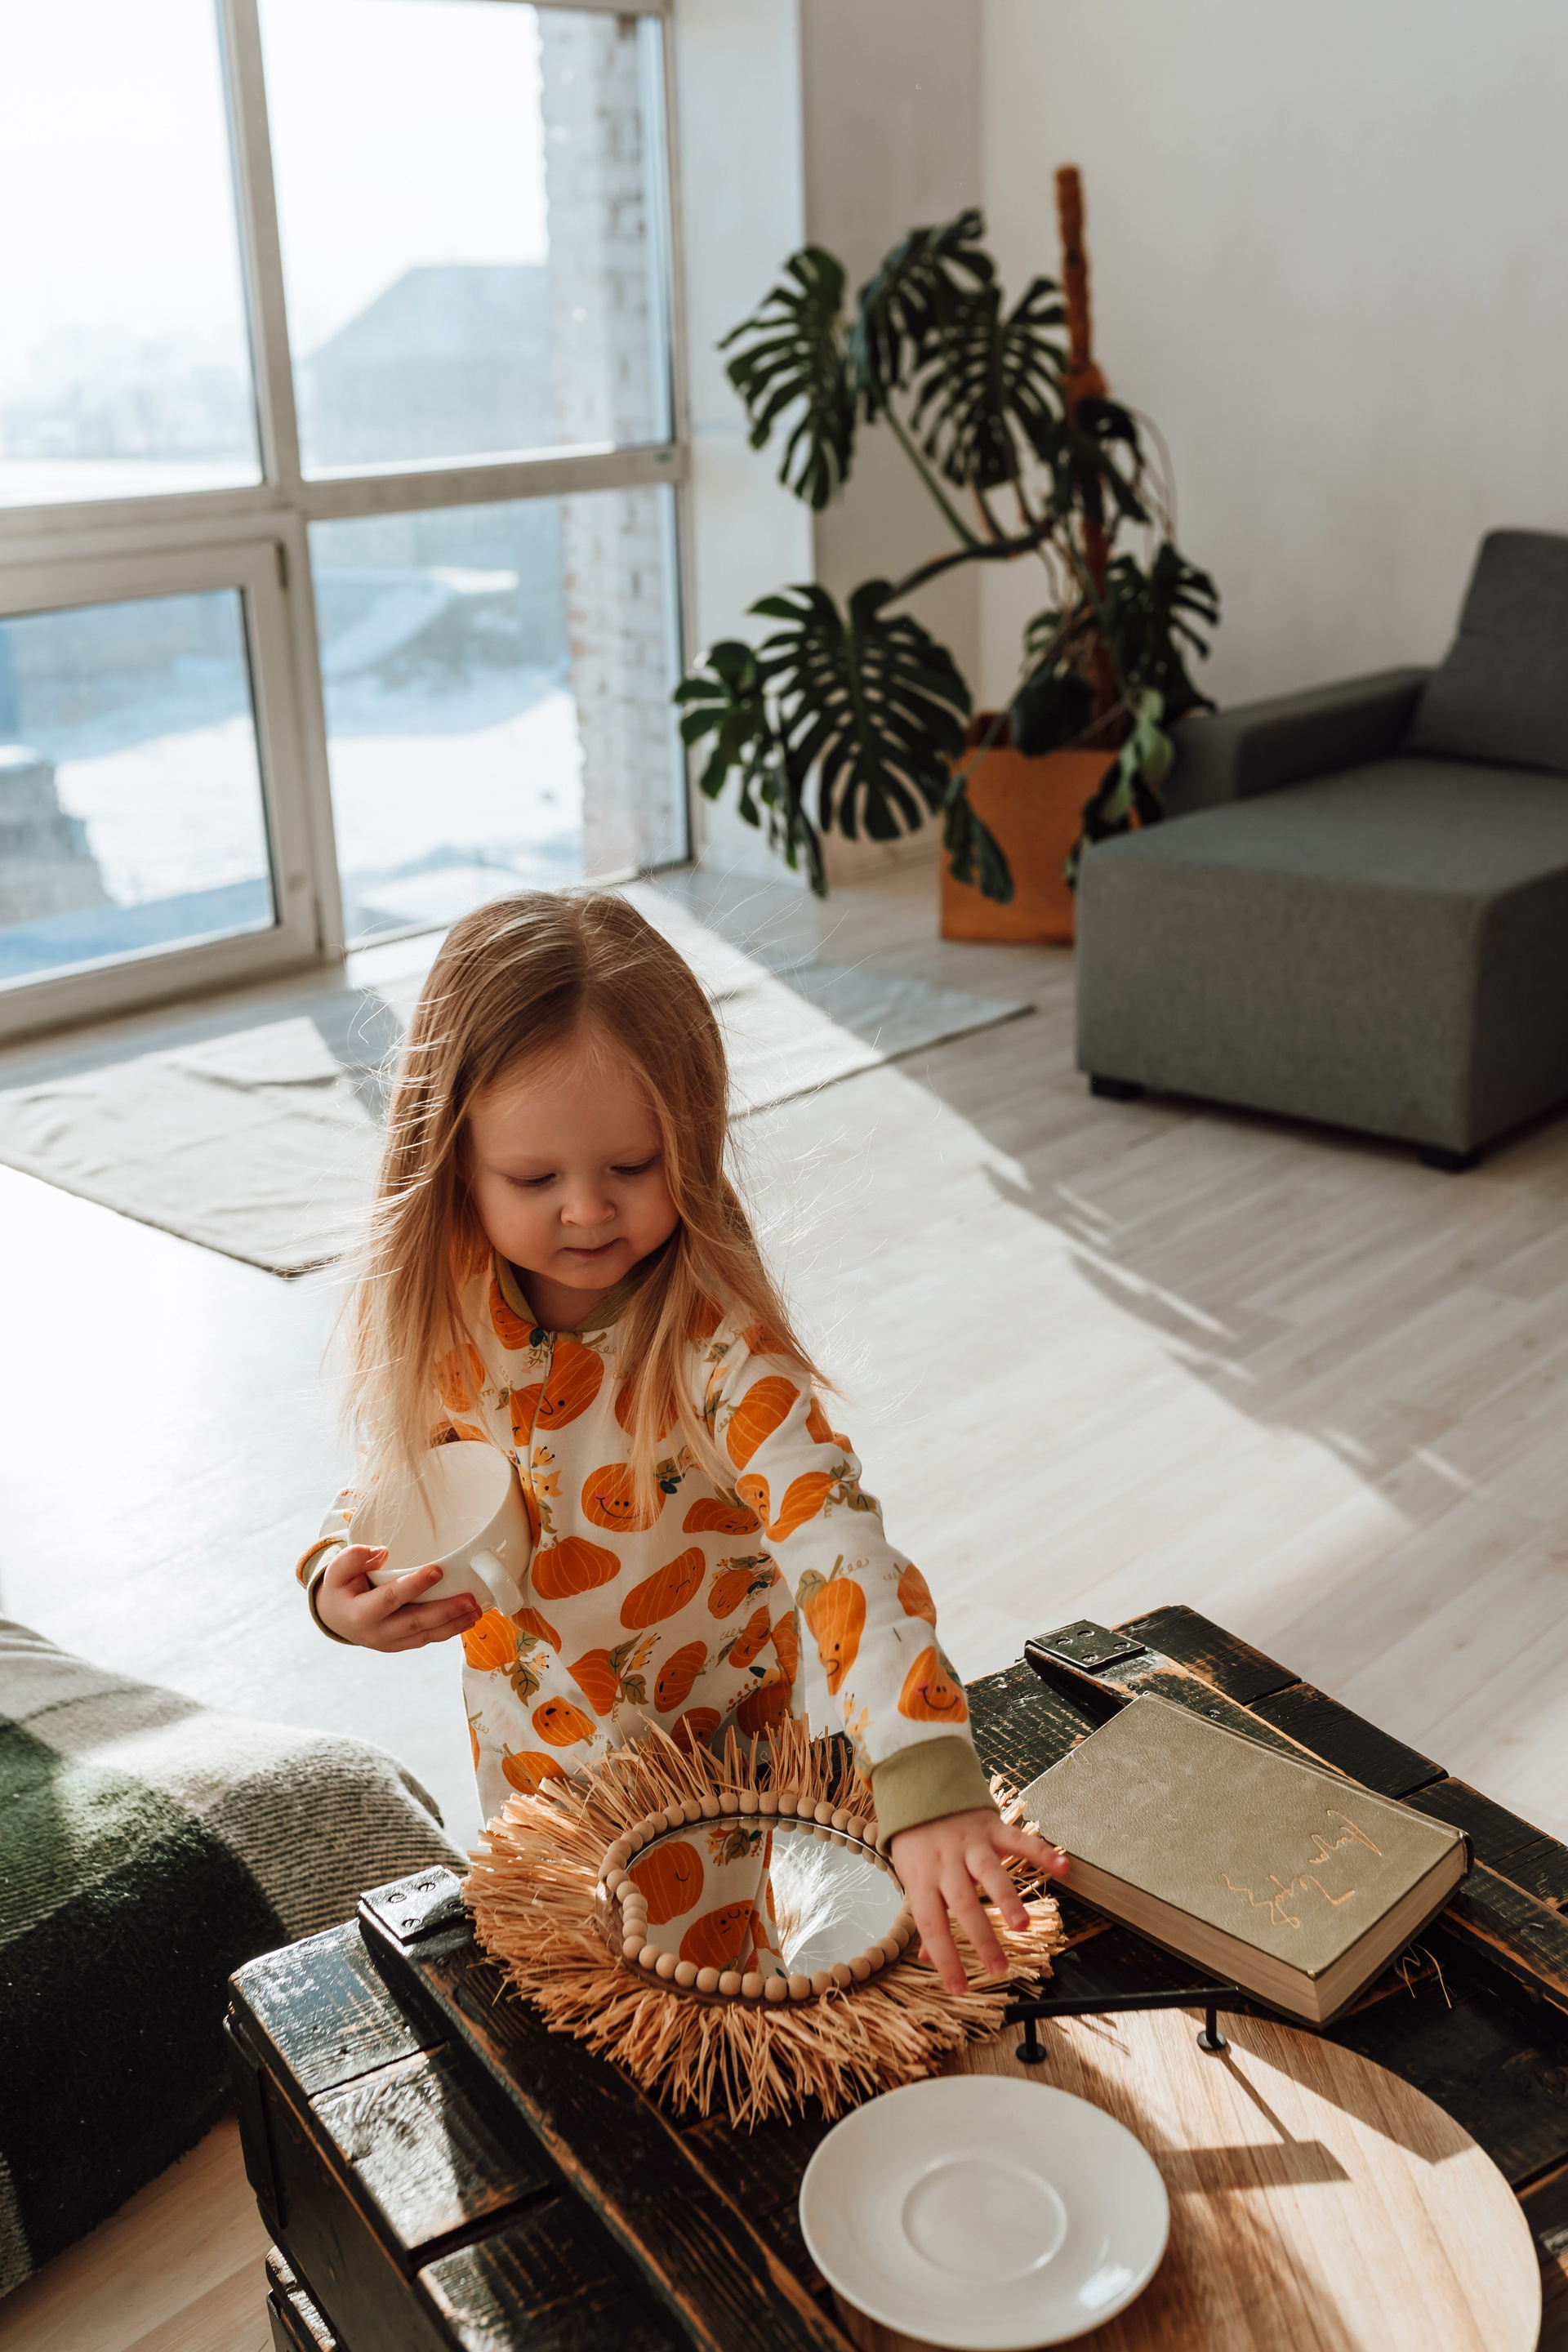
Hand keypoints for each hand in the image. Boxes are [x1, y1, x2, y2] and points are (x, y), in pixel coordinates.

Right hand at [315, 1543, 482, 1651]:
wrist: (335, 1618)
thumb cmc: (340, 1588)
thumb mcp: (338, 1570)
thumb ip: (354, 1557)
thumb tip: (383, 1552)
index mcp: (360, 1613)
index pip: (391, 1598)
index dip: (414, 1585)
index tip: (438, 1571)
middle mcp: (377, 1633)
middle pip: (416, 1623)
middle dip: (445, 1612)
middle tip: (471, 1600)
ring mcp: (390, 1643)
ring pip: (426, 1636)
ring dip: (454, 1625)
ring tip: (477, 1611)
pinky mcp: (401, 1645)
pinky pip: (427, 1640)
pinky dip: (448, 1631)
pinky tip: (467, 1620)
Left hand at [889, 1808, 1065, 1993]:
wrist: (921, 1785)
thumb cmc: (918, 1840)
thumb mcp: (913, 1876)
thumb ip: (925, 1914)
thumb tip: (926, 1958)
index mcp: (922, 1879)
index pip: (931, 1925)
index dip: (943, 1957)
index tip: (958, 1988)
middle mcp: (945, 1863)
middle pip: (963, 1903)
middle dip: (981, 1938)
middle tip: (998, 1968)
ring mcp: (970, 1843)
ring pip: (989, 1872)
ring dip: (1006, 1899)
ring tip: (1021, 1925)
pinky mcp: (991, 1826)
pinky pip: (1018, 1839)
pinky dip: (1042, 1852)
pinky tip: (1062, 1867)